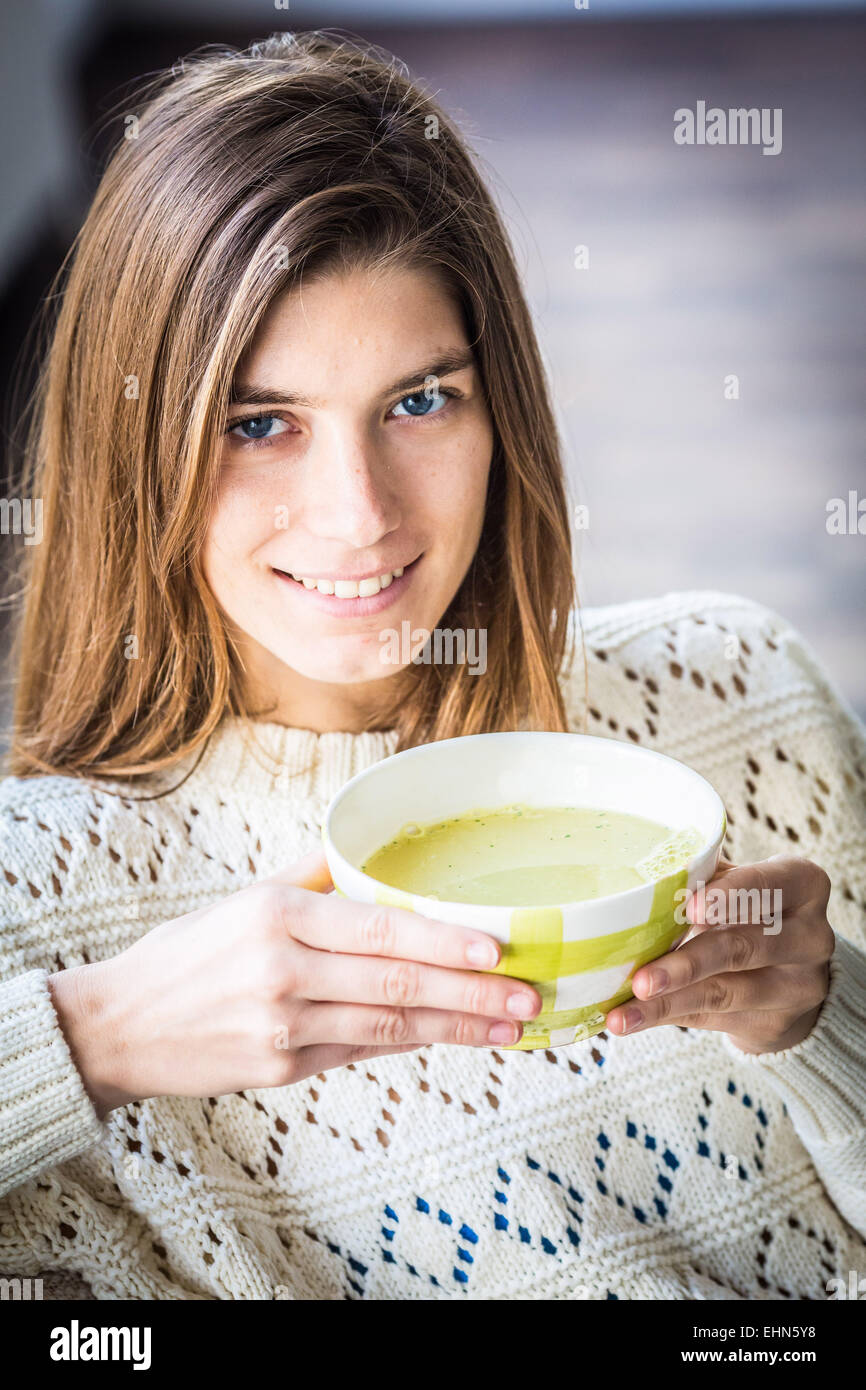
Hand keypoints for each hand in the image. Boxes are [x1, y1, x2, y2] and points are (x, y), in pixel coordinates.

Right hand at [49, 849, 541, 1117]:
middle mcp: (283, 971)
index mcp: (277, 915)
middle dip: (473, 994)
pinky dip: (409, 1041)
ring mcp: (283, 1028)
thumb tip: (364, 852)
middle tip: (528, 997)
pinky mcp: (281, 1071)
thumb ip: (308, 877)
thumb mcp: (242, 898)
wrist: (117, 1029)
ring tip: (509, 1027)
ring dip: (457, 1028)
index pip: (380, 929)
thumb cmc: (184, 955)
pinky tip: (449, 1037)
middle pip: (398, 982)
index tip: (496, 948)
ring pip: (390, 1025)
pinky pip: (361, 1050)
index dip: (445, 941)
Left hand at [605, 854, 834, 1054]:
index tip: (689, 909)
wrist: (789, 976)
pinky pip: (712, 1017)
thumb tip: (645, 885)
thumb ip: (704, 880)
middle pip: (743, 948)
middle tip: (643, 978)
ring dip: (669, 1000)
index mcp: (802, 885)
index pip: (766, 886)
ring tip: (628, 1006)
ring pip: (725, 992)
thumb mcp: (738, 887)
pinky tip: (631, 1019)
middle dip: (688, 963)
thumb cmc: (749, 913)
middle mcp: (810, 936)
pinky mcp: (775, 1022)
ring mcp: (798, 985)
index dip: (728, 896)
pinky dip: (667, 1015)